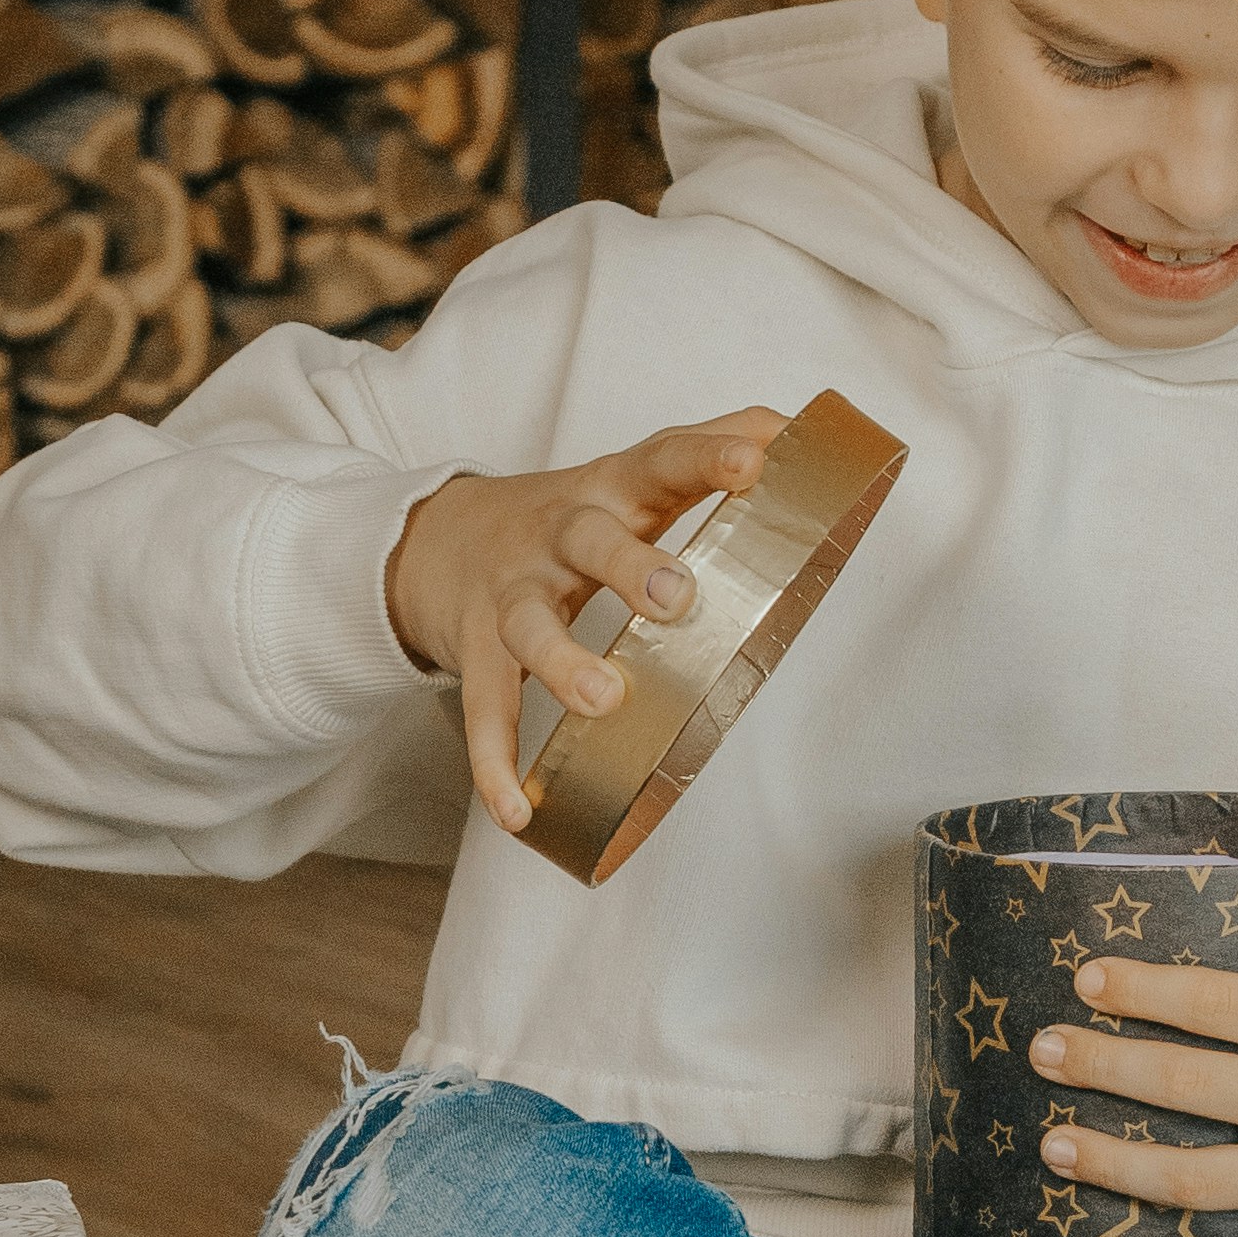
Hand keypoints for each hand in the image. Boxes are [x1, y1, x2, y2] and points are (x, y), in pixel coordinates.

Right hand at [386, 408, 786, 835]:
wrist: (438, 540)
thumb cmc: (569, 515)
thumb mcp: (632, 475)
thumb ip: (711, 446)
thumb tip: (800, 428)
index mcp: (610, 491)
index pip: (662, 459)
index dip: (707, 457)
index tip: (754, 463)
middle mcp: (557, 536)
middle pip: (588, 540)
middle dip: (629, 565)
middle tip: (677, 598)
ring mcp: (511, 594)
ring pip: (529, 626)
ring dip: (562, 663)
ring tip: (603, 699)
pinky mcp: (475, 651)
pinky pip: (484, 709)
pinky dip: (495, 762)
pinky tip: (521, 808)